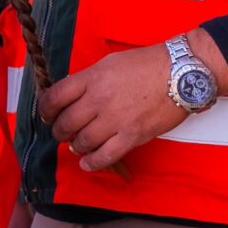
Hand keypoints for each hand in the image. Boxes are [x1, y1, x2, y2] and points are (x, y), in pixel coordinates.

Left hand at [39, 43, 185, 171]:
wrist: (182, 71)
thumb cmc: (147, 64)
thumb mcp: (109, 63)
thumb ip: (88, 80)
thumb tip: (72, 97)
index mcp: (91, 78)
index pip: (54, 97)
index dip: (45, 109)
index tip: (47, 114)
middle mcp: (99, 100)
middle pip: (65, 123)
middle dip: (59, 131)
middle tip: (62, 131)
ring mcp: (115, 120)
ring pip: (81, 142)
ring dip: (75, 146)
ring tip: (77, 144)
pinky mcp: (132, 136)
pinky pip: (104, 156)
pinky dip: (92, 163)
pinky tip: (87, 163)